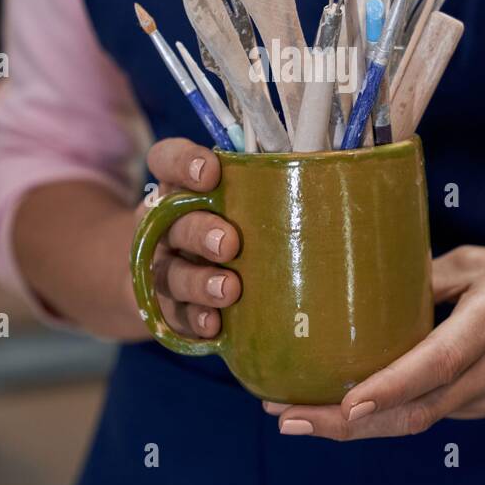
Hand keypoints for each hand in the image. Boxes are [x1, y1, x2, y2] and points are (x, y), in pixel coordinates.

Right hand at [135, 138, 241, 339]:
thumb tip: (323, 188)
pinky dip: (195, 319)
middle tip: (229, 242)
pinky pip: (175, 314)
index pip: (166, 160)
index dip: (183, 162)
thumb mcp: (235, 202)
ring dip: (199, 281)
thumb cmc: (224, 227)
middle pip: (171, 220)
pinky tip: (214, 324)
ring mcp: (161, 267)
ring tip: (229, 289)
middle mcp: (162, 225)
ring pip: (171, 272)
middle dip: (200, 230)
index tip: (210, 173)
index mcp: (176, 187)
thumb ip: (260, 191)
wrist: (169, 283)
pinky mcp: (166, 307)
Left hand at [265, 245, 484, 438]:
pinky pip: (426, 415)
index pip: (437, 364)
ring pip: (415, 421)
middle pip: (414, 412)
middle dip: (345, 423)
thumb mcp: (483, 263)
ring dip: (355, 425)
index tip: (345, 401)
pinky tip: (341, 407)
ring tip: (296, 413)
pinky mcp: (482, 409)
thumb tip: (361, 278)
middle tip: (287, 416)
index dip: (389, 386)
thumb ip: (426, 276)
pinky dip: (382, 417)